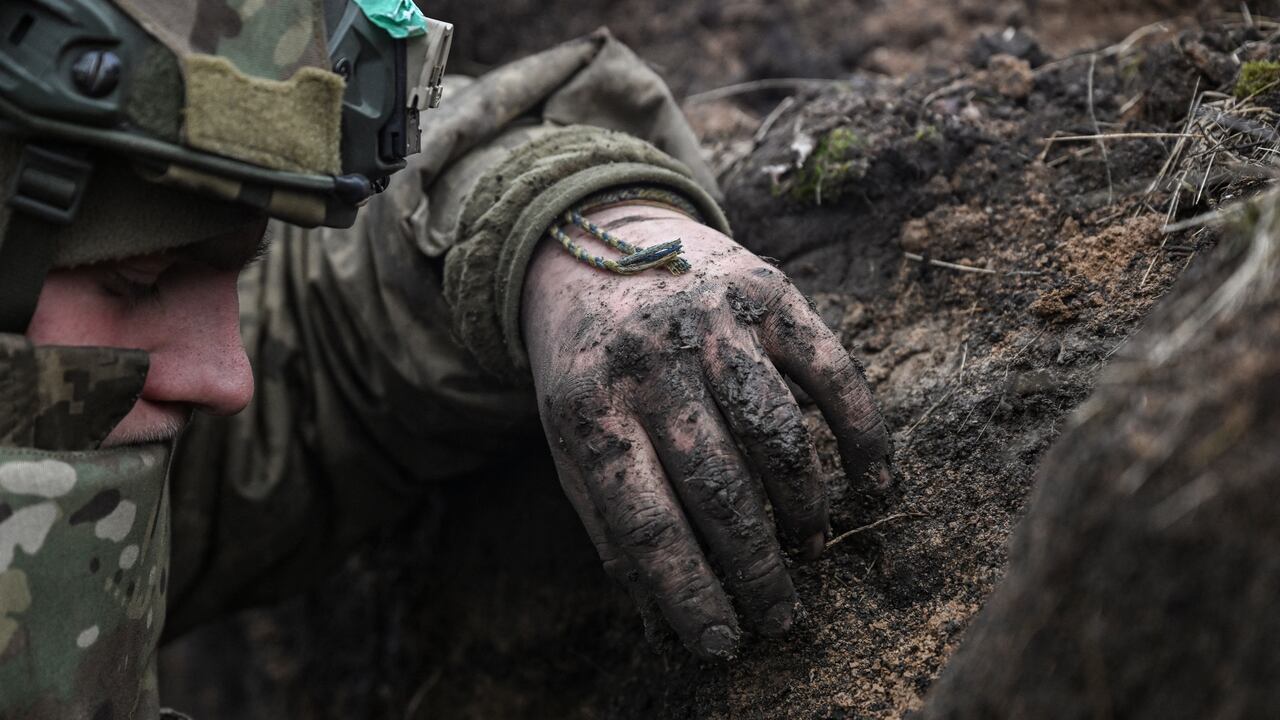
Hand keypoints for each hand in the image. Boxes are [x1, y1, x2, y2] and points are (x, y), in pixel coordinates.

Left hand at [522, 203, 889, 659]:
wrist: (592, 239)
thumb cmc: (585, 362)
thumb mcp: (569, 436)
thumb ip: (610, 517)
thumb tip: (661, 615)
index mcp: (590, 408)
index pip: (646, 523)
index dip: (689, 593)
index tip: (722, 644)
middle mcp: (650, 361)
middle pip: (720, 488)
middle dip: (758, 568)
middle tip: (784, 616)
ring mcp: (712, 322)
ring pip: (779, 435)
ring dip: (805, 507)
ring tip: (811, 548)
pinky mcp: (767, 292)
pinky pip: (833, 372)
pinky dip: (863, 435)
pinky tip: (874, 484)